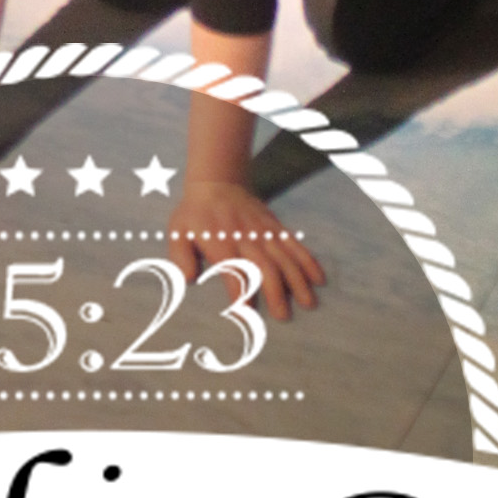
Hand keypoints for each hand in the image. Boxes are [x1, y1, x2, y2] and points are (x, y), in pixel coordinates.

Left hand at [168, 179, 325, 322]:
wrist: (217, 181)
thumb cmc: (194, 214)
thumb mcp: (178, 231)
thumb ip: (180, 256)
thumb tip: (188, 278)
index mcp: (220, 241)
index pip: (232, 270)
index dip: (240, 291)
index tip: (247, 314)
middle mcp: (245, 237)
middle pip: (264, 265)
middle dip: (275, 290)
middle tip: (283, 315)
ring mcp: (263, 232)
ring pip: (284, 257)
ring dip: (297, 280)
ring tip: (308, 303)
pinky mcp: (274, 227)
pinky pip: (294, 244)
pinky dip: (307, 260)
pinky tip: (318, 278)